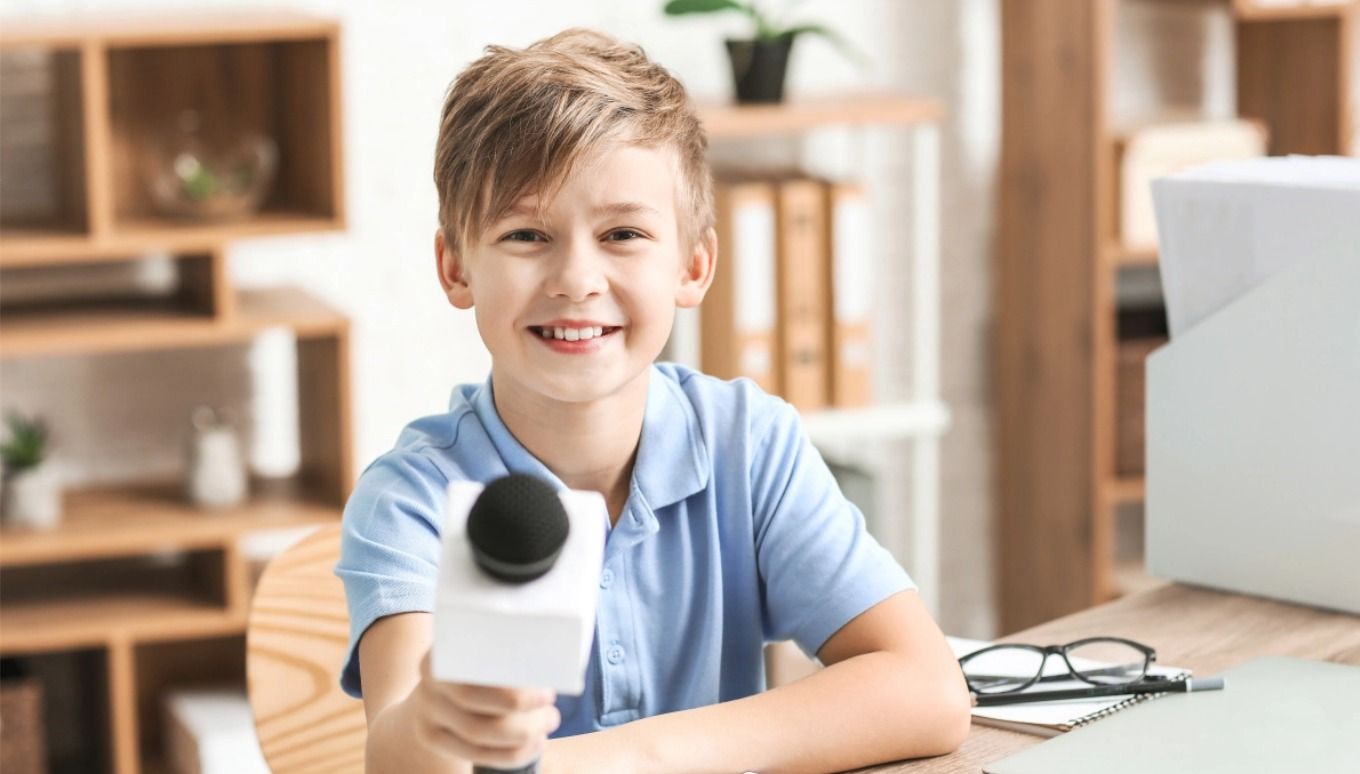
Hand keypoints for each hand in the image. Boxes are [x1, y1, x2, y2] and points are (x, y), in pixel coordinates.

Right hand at [405, 650, 560, 768]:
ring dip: (522, 733)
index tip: (546, 690)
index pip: (475, 663)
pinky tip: (533, 746)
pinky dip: (511, 754)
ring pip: (477, 732)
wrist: (440, 692)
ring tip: (548, 722)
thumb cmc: (482, 667)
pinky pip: (476, 753)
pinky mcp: (432, 736)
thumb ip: (510, 651)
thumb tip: (553, 660)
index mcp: (446, 649)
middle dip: (520, 708)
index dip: (510, 680)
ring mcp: (427, 711)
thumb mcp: (489, 650)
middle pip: (472, 699)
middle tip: (550, 705)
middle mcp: (430, 679)